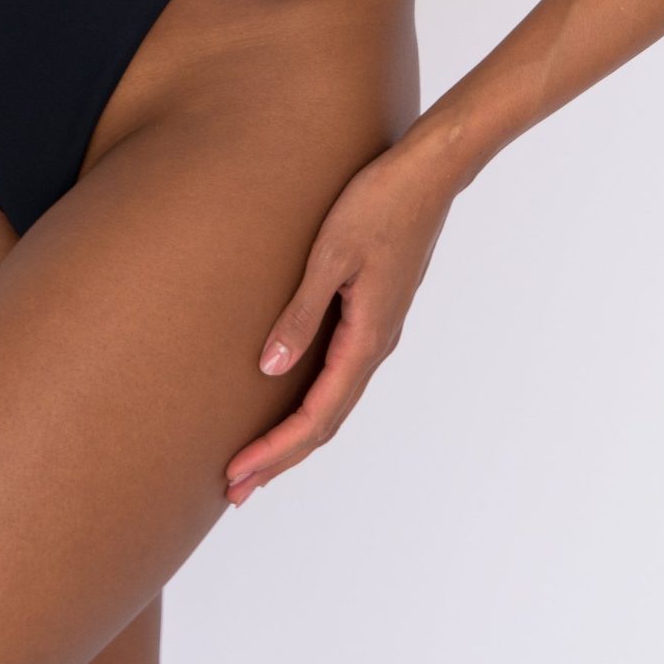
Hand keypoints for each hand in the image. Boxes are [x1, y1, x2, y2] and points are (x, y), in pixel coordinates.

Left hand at [223, 136, 456, 505]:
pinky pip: (340, 376)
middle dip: (279, 458)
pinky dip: (311, 403)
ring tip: (256, 459)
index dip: (275, 451)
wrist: (428, 172)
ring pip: (334, 402)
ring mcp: (378, 330)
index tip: (237, 475)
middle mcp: (376, 345)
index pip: (316, 416)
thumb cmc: (378, 203)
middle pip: (325, 422)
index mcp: (366, 338)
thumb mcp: (331, 254)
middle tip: (234, 490)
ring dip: (294, 435)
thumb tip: (269, 370)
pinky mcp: (375, 313)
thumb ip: (302, 313)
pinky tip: (291, 400)